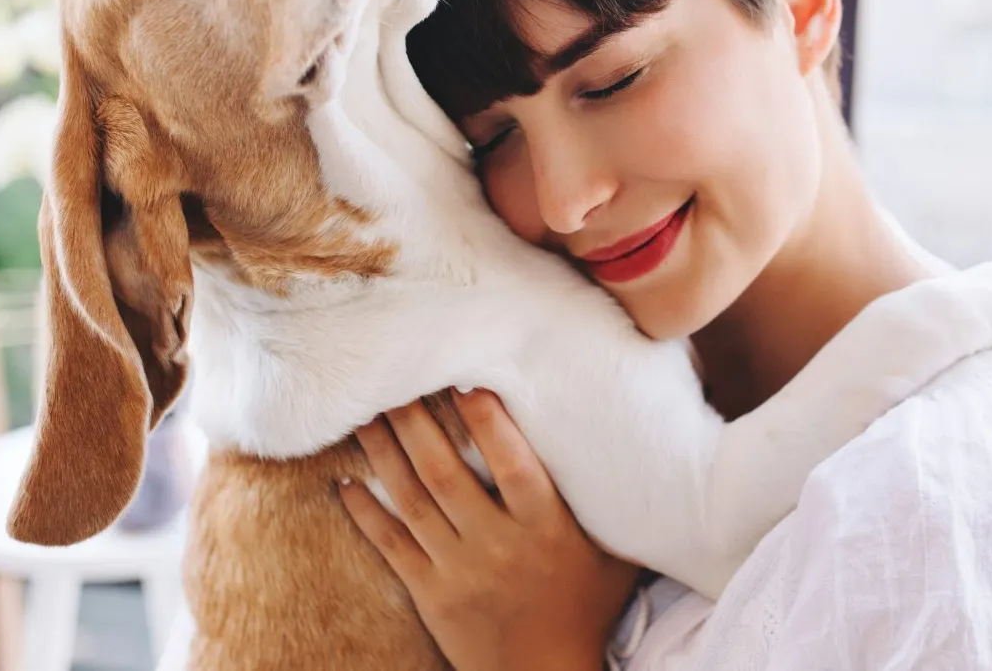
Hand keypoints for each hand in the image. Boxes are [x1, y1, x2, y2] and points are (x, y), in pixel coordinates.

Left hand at [339, 390, 641, 670]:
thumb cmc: (584, 611)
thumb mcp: (615, 559)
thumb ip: (618, 509)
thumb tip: (646, 453)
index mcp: (546, 528)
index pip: (513, 464)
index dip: (488, 421)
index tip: (465, 380)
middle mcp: (499, 544)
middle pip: (446, 473)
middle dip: (416, 424)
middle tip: (392, 380)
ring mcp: (459, 569)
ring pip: (412, 501)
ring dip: (385, 455)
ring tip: (365, 414)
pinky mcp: (430, 594)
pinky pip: (391, 546)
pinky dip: (366, 514)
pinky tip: (345, 483)